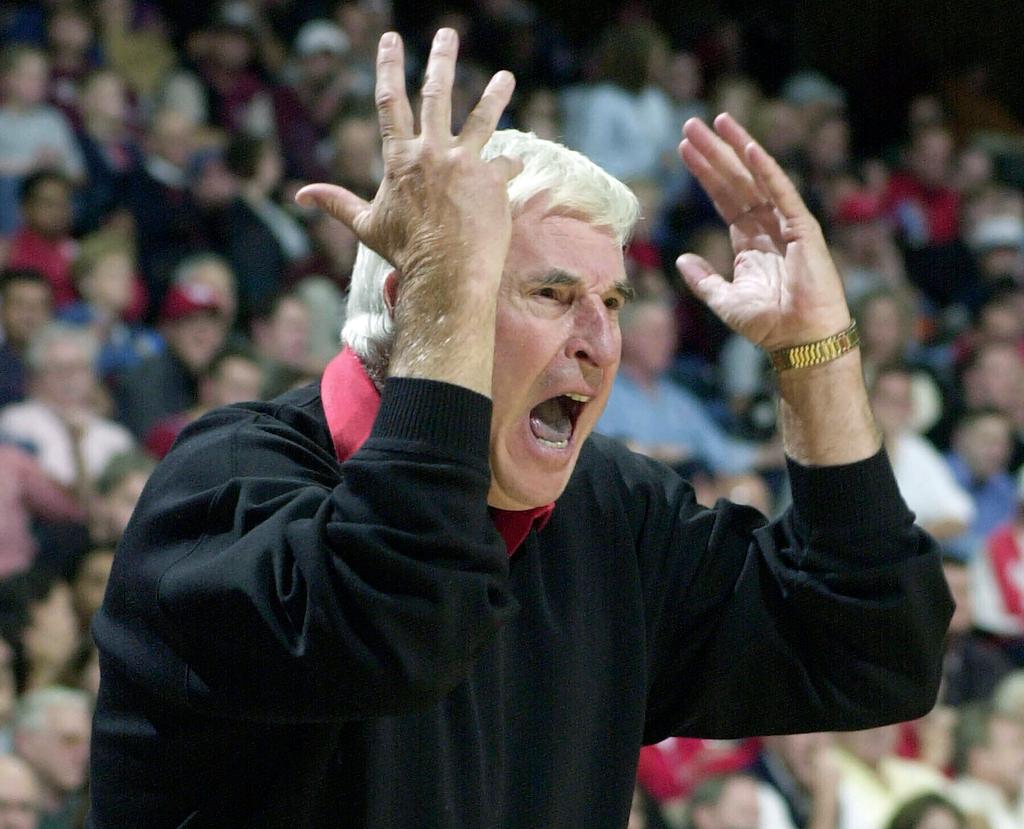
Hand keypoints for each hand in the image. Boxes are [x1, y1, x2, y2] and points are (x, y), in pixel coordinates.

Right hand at [296, 29, 521, 307]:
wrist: (445, 273)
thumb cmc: (404, 252)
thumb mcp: (366, 225)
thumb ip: (338, 203)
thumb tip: (300, 195)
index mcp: (399, 158)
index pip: (389, 101)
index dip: (388, 66)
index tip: (390, 39)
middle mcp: (432, 151)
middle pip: (436, 93)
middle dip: (441, 58)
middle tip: (447, 34)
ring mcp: (464, 162)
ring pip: (482, 117)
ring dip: (495, 94)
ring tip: (506, 78)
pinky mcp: (492, 178)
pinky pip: (505, 164)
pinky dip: (509, 165)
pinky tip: (517, 164)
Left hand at [676, 114, 850, 350]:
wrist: (800, 340)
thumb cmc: (768, 325)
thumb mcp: (724, 300)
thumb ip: (702, 279)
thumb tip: (681, 259)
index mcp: (750, 241)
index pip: (723, 198)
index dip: (705, 174)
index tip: (684, 149)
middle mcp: (767, 226)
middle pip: (735, 181)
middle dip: (714, 153)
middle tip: (691, 124)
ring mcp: (786, 224)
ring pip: (756, 178)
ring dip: (736, 149)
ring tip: (717, 122)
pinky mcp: (803, 229)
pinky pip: (783, 193)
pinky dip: (767, 170)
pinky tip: (749, 148)